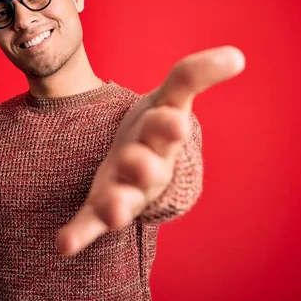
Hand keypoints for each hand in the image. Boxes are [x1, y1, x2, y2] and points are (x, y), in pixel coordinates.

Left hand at [56, 46, 245, 254]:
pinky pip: (91, 223)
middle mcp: (148, 167)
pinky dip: (79, 234)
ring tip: (112, 210)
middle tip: (135, 161)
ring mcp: (124, 189)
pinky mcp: (100, 205)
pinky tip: (64, 244)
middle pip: (147, 168)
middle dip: (143, 164)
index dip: (169, 124)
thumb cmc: (155, 126)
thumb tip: (237, 56)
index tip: (173, 121)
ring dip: (117, 205)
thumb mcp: (171, 96)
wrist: (142, 155)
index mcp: (163, 137)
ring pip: (123, 200)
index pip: (167, 127)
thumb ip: (193, 75)